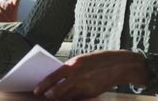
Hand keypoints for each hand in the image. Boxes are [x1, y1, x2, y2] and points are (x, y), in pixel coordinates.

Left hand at [33, 50, 150, 99]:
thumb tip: (58, 80)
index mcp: (74, 64)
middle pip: (57, 91)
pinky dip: (73, 98)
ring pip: (67, 97)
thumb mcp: (83, 59)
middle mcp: (78, 76)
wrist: (120, 65)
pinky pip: (78, 99)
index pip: (53, 77)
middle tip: (45, 96)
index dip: (43, 85)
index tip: (36, 90)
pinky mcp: (92, 94)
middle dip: (50, 95)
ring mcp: (85, 87)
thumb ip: (71, 69)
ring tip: (56, 97)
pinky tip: (70, 97)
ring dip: (60, 98)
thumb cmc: (100, 60)